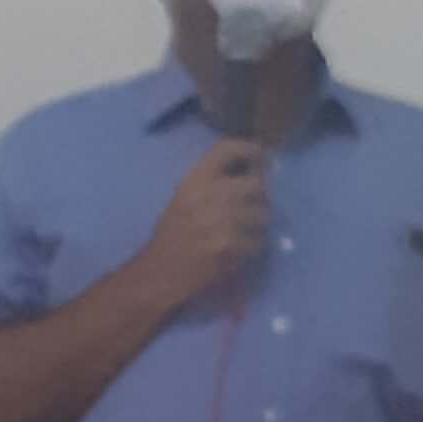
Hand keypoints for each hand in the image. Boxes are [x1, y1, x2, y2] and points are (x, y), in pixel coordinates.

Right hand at [127, 142, 272, 303]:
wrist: (160, 272)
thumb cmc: (173, 234)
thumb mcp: (185, 197)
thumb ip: (214, 182)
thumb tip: (253, 171)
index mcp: (194, 179)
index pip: (227, 149)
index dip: (251, 150)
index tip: (263, 157)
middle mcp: (208, 194)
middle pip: (256, 184)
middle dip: (260, 196)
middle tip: (255, 206)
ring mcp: (221, 221)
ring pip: (263, 214)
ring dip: (258, 224)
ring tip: (244, 231)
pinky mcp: (230, 246)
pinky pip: (258, 241)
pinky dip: (252, 247)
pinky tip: (238, 251)